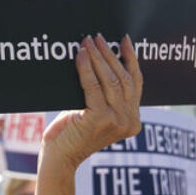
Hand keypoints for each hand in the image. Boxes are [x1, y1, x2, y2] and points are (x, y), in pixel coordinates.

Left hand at [41, 35, 141, 171]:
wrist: (59, 158)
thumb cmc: (72, 133)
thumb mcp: (94, 111)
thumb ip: (104, 94)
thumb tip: (100, 59)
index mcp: (132, 120)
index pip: (136, 83)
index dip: (131, 60)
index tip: (124, 40)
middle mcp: (129, 121)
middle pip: (124, 79)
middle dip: (110, 54)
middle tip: (99, 37)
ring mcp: (116, 121)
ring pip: (111, 80)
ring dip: (98, 57)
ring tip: (89, 41)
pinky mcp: (99, 119)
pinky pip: (92, 86)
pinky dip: (86, 68)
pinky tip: (80, 55)